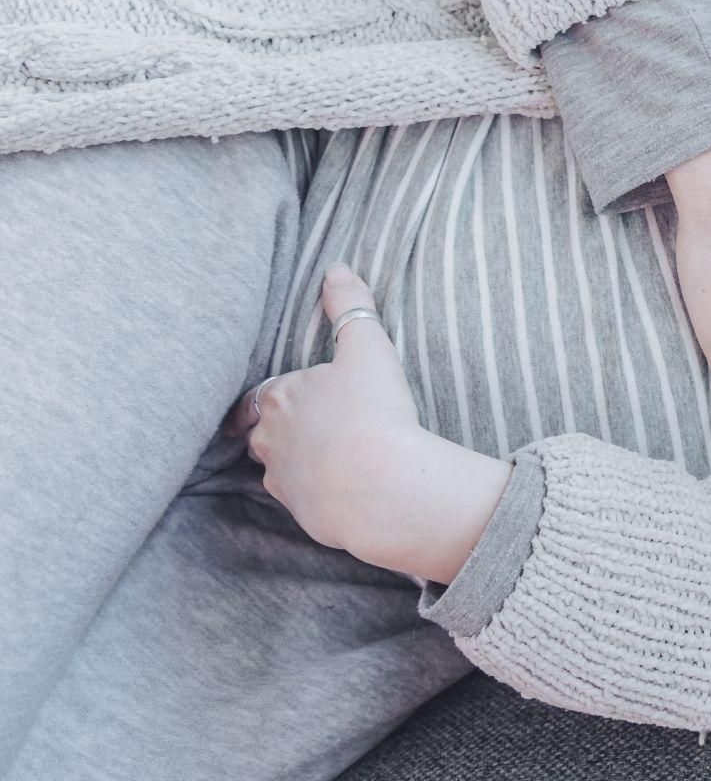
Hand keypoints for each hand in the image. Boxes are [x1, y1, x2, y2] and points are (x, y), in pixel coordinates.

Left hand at [225, 263, 510, 582]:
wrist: (382, 485)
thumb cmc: (373, 411)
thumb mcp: (368, 347)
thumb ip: (351, 306)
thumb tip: (336, 268)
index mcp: (281, 398)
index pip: (258, 396)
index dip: (266, 396)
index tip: (271, 399)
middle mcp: (271, 440)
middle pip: (258, 434)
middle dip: (272, 430)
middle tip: (296, 426)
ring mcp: (283, 480)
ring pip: (277, 468)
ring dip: (293, 462)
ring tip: (322, 458)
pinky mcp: (302, 512)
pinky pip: (302, 498)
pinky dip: (315, 491)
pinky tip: (339, 487)